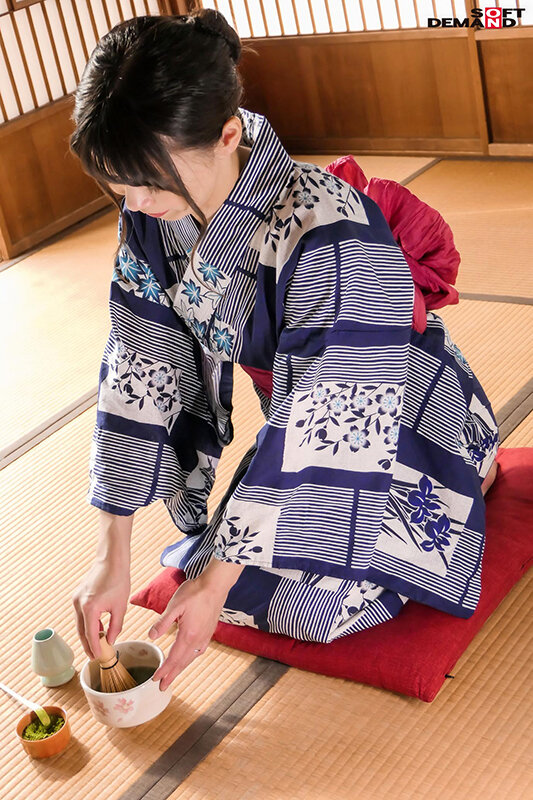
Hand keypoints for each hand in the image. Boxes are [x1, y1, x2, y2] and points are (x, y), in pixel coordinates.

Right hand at [72, 559, 130, 659]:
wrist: (111, 560)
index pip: (90, 635)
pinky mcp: (77, 595)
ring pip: (80, 623)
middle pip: (81, 631)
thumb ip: (116, 627)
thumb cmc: (118, 580)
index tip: (98, 658)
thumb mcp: (120, 607)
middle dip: (87, 645)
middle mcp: (79, 604)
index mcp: (90, 608)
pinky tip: (97, 627)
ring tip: (96, 645)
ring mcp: (76, 599)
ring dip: (87, 634)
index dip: (94, 648)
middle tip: (94, 657)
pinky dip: (87, 623)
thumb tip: (111, 641)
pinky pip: (81, 614)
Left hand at [149, 576, 226, 690]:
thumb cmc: (195, 592)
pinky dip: (190, 658)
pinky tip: (188, 657)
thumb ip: (163, 622)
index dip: (164, 670)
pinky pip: (198, 651)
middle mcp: (198, 640)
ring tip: (173, 675)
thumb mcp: (175, 605)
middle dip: (172, 675)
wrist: (215, 585)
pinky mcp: (209, 632)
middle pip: (183, 663)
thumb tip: (151, 636)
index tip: (155, 680)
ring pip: (191, 658)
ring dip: (181, 668)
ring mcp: (205, 636)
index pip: (173, 658)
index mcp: (188, 635)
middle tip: (162, 687)